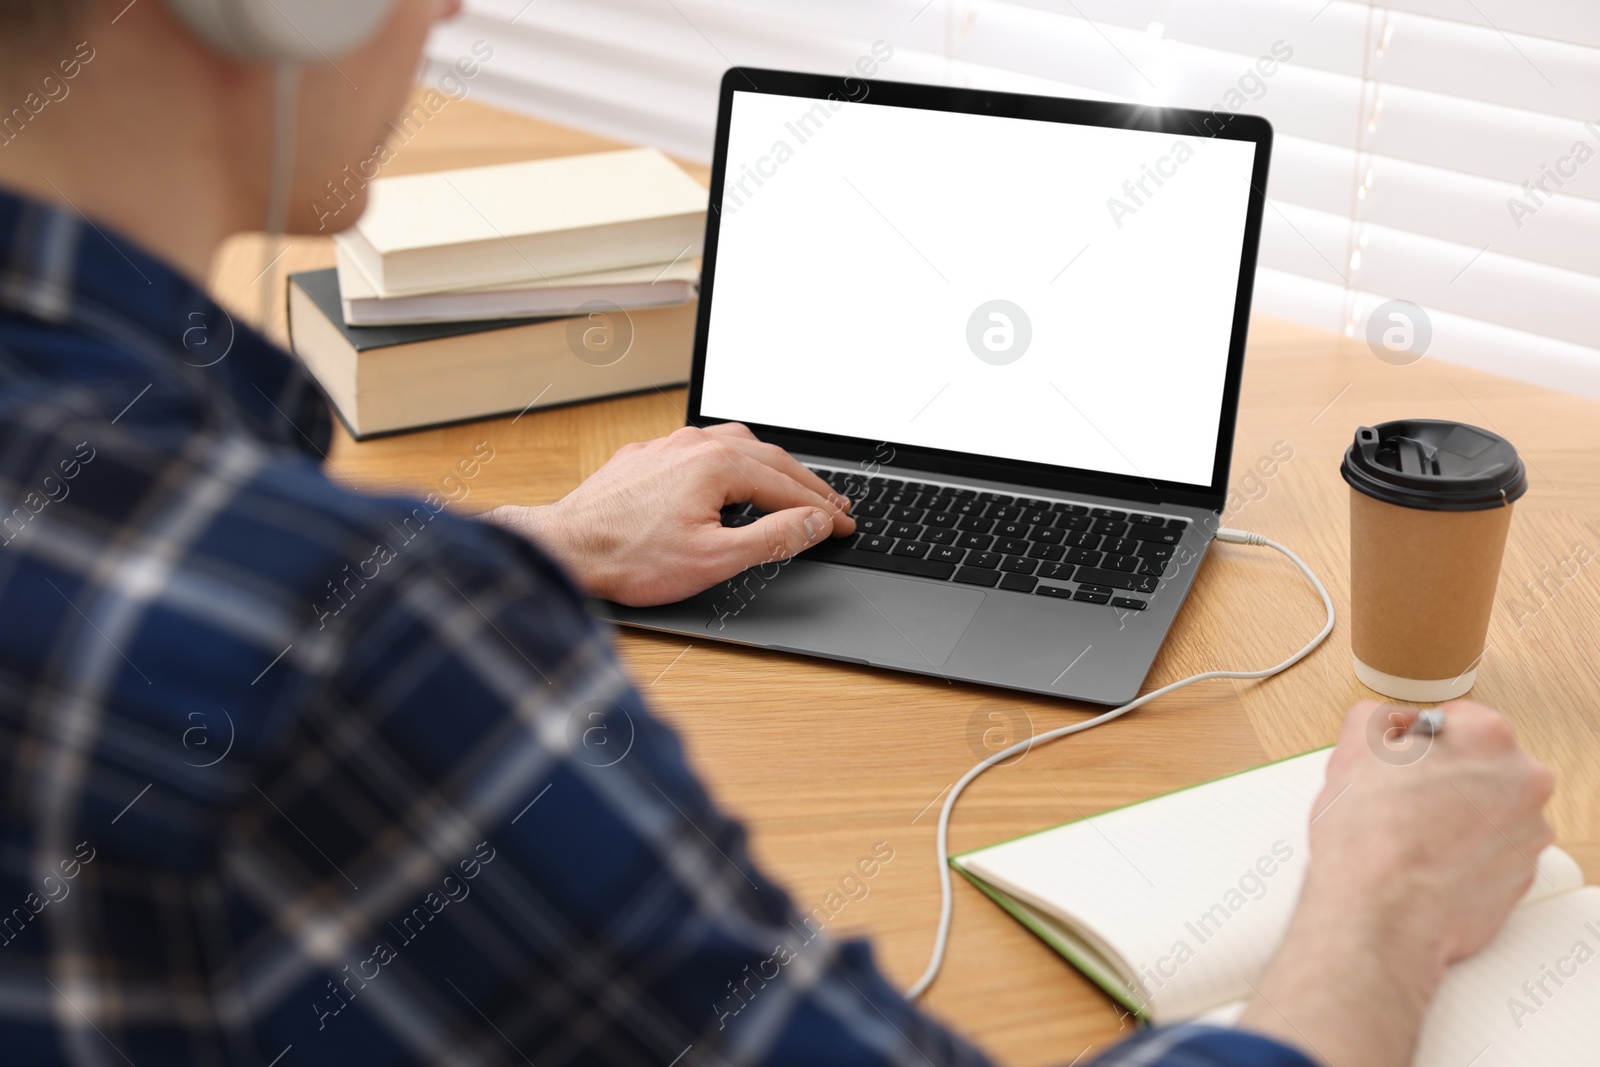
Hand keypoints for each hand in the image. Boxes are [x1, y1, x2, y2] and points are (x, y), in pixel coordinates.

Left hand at [482, 423, 855, 605]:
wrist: (564, 548)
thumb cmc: (630, 559)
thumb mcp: (714, 559)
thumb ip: (773, 538)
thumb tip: (815, 523)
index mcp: (718, 464)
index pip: (788, 485)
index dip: (823, 508)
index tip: (845, 524)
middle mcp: (694, 444)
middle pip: (769, 457)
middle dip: (805, 483)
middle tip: (832, 505)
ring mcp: (668, 446)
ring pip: (736, 443)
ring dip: (771, 464)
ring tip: (793, 485)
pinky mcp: (646, 456)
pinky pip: (702, 447)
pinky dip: (734, 461)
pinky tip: (731, 476)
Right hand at [1238, 700, 1554, 1066]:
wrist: (1382, 912)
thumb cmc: (1369, 835)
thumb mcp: (1352, 750)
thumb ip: (1376, 720)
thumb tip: (1389, 724)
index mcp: (1486, 736)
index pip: (1452, 720)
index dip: (1415, 742)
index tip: (1398, 762)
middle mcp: (1523, 779)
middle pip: (1478, 765)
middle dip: (1443, 777)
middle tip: (1402, 800)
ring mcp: (1529, 831)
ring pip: (1488, 809)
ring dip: (1458, 815)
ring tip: (1414, 837)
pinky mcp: (1523, 875)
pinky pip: (1493, 851)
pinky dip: (1466, 853)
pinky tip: (1430, 862)